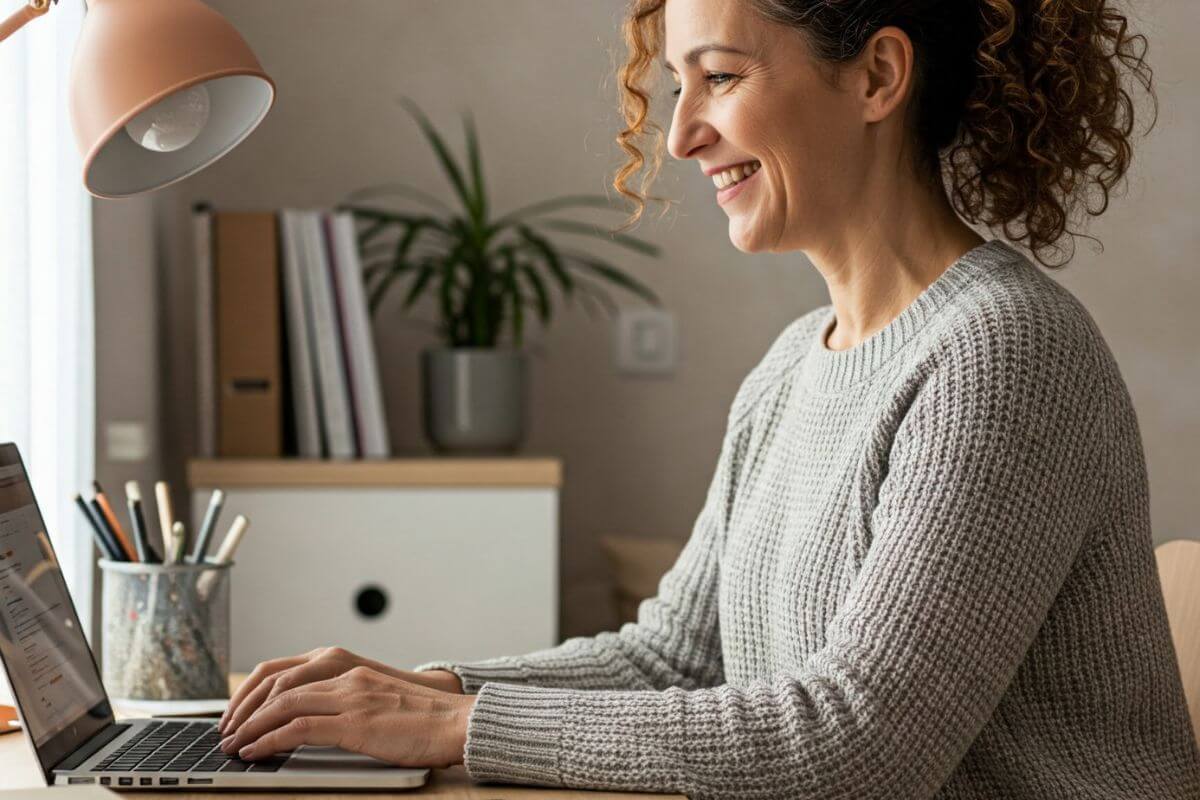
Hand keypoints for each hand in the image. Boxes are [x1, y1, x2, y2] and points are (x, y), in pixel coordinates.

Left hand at [217, 666, 475, 767]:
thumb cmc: (424, 719)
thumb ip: (347, 701)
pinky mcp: (355, 723)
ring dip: (249, 726)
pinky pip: (298, 728)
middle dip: (243, 708)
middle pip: (275, 683)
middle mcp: (345, 675)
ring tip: (233, 746)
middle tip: (226, 731)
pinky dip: (269, 741)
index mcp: (349, 667)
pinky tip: (255, 754)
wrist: (457, 722)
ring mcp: (350, 697)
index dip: (253, 691)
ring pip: (281, 703)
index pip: (285, 670)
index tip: (238, 713)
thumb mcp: (378, 700)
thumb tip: (312, 722)